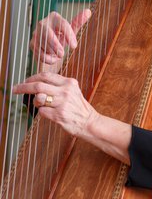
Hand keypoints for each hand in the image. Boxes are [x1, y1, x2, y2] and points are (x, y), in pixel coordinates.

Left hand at [13, 72, 131, 163]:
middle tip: (15, 89)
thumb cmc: (78, 107)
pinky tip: (50, 113)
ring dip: (36, 102)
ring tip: (41, 105)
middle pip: (38, 85)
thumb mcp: (72, 91)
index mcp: (69, 82)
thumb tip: (37, 85)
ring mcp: (62, 103)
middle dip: (23, 87)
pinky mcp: (59, 115)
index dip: (32, 77)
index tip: (24, 81)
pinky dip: (42, 112)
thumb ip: (57, 86)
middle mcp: (66, 91)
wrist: (89, 122)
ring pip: (38, 99)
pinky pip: (42, 112)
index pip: (46, 76)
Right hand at [30, 9, 90, 69]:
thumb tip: (88, 11)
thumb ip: (78, 21)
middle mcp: (43, 23)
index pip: (62, 24)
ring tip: (59, 55)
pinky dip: (46, 58)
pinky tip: (52, 59)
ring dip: (51, 52)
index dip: (69, 35)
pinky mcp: (32, 44)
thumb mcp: (71, 30)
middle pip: (47, 32)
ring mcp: (35, 33)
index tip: (74, 46)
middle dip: (55, 44)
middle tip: (62, 54)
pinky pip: (38, 52)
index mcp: (54, 17)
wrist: (51, 47)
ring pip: (41, 43)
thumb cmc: (62, 36)